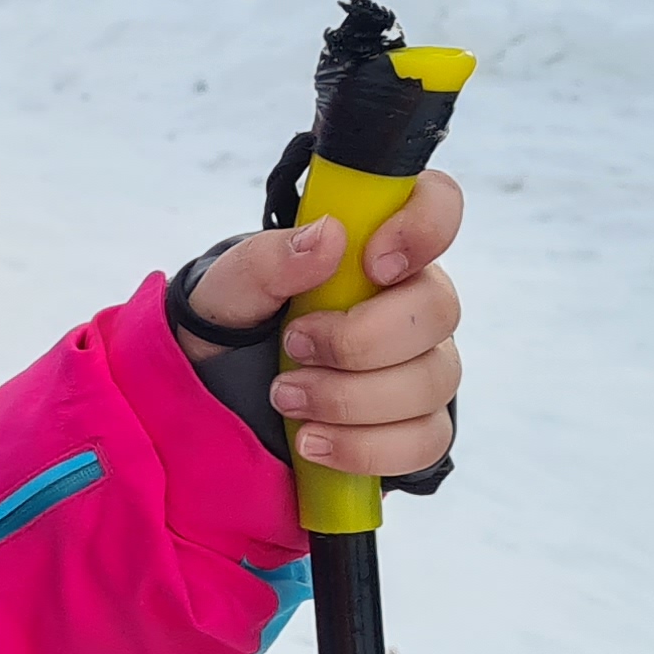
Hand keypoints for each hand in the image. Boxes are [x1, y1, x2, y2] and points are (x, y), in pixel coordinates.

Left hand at [175, 169, 463, 477]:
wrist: (213, 397)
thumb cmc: (229, 327)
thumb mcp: (225, 290)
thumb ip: (268, 259)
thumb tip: (328, 236)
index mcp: (371, 248)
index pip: (438, 205)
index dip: (423, 228)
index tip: (372, 264)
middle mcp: (410, 302)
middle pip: (439, 309)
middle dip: (359, 338)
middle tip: (292, 346)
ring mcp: (421, 365)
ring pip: (432, 381)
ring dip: (350, 398)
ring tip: (284, 399)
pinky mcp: (415, 427)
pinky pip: (425, 441)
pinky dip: (364, 447)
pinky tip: (312, 442)